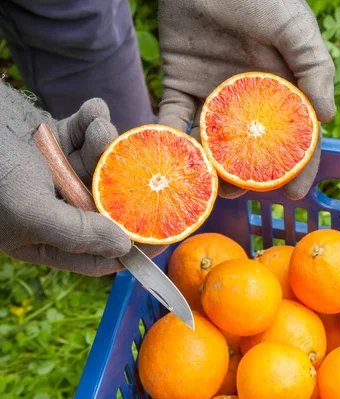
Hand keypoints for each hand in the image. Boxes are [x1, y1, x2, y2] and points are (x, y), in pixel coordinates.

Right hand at [0, 81, 131, 275]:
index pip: (97, 255)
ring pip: (102, 165)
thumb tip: (123, 247)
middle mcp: (55, 207)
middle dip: (123, 186)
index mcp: (43, 237)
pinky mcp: (57, 139)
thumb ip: (76, 233)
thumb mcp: (28, 210)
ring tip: (98, 129)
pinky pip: (88, 133)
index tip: (164, 234)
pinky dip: (93, 120)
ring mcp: (57, 172)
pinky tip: (91, 110)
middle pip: (108, 207)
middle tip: (143, 169)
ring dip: (107, 144)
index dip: (132, 248)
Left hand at [157, 0, 335, 199]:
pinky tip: (174, 159)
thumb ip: (314, 69)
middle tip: (239, 194)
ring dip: (209, 167)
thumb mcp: (296, 29)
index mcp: (280, 88)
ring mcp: (213, 93)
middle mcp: (247, 97)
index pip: (293, 135)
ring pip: (212, 141)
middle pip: (250, 147)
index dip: (297, 166)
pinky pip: (174, 117)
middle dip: (247, 175)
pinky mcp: (180, 83)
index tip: (295, 194)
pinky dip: (171, 139)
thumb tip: (328, 116)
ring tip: (207, 189)